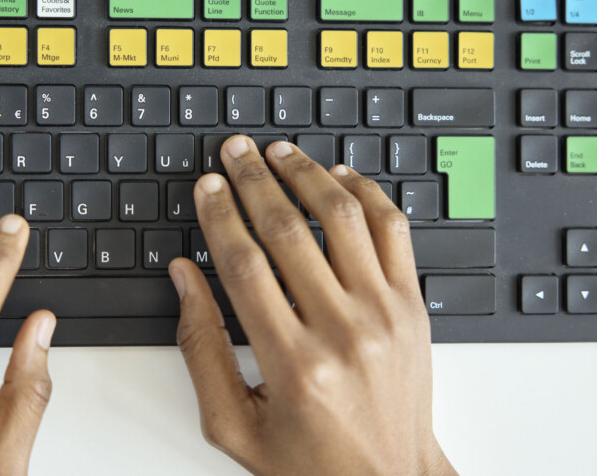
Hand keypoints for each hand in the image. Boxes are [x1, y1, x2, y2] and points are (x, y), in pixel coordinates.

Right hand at [169, 136, 455, 475]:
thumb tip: (184, 277)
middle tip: (234, 151)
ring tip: (279, 152)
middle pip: (288, 231)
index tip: (207, 187)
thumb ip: (202, 347)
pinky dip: (366, 194)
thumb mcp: (233, 423)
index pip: (244, 265)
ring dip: (306, 175)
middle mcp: (342, 331)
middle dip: (254, 181)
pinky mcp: (412, 306)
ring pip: (342, 218)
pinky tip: (339, 177)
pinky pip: (393, 230)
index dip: (220, 216)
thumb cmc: (310, 460)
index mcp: (292, 364)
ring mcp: (385, 314)